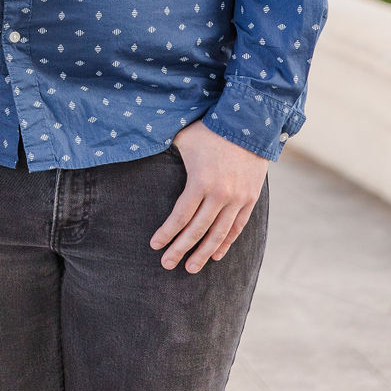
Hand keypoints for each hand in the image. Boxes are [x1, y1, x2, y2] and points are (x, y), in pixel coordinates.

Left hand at [150, 119, 267, 273]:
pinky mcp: (250, 198)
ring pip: (218, 234)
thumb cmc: (209, 129)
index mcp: (200, 181)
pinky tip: (215, 254)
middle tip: (167, 264)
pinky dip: (226, 243)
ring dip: (203, 253)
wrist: (249, 123)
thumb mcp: (183, 138)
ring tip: (191, 268)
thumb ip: (165, 151)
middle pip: (197, 230)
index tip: (154, 245)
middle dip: (180, 249)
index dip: (167, 233)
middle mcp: (220, 195)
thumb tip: (140, 149)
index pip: (180, 216)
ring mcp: (237, 199)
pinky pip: (237, 227)